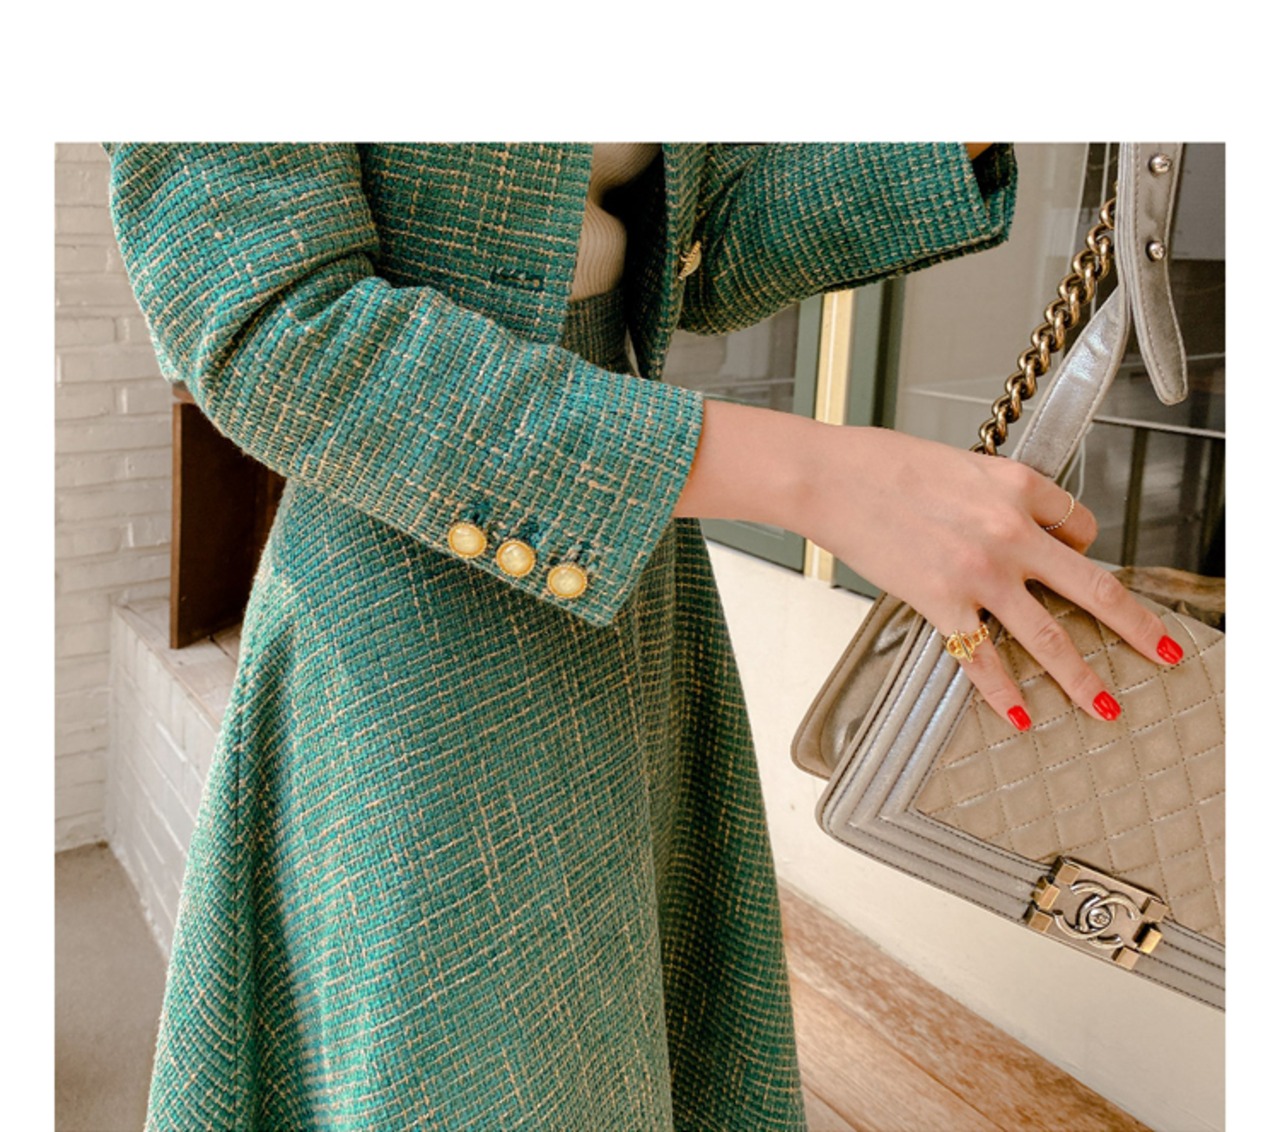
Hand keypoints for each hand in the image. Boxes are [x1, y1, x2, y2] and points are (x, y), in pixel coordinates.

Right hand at [793, 425, 1181, 729]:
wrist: (831, 478)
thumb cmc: (883, 463)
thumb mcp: (959, 464)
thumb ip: (994, 498)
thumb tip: (1008, 525)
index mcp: (1019, 487)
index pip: (1080, 526)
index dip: (1084, 547)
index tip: (1078, 560)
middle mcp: (1012, 533)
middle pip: (1095, 589)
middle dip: (1138, 628)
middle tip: (1164, 652)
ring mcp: (980, 573)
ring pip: (1050, 636)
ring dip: (1083, 678)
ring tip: (1106, 706)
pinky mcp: (941, 602)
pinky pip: (981, 658)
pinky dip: (1003, 693)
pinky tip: (1019, 715)